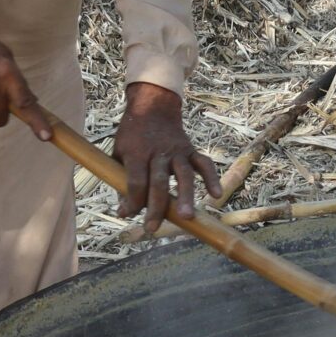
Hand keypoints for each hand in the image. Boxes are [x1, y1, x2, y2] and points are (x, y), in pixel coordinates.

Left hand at [112, 81, 222, 238]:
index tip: (127, 214)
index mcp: (136, 153)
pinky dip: (211, 178)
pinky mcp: (191, 150)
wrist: (153, 108)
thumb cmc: (133, 135)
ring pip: (184, 175)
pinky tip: (216, 195)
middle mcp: (159, 153)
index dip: (131, 199)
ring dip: (186, 196)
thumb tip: (125, 209)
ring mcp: (178, 151)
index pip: (135, 181)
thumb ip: (121, 180)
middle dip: (156, 206)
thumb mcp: (119, 152)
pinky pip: (204, 164)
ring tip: (188, 217)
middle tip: (152, 228)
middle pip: (159, 182)